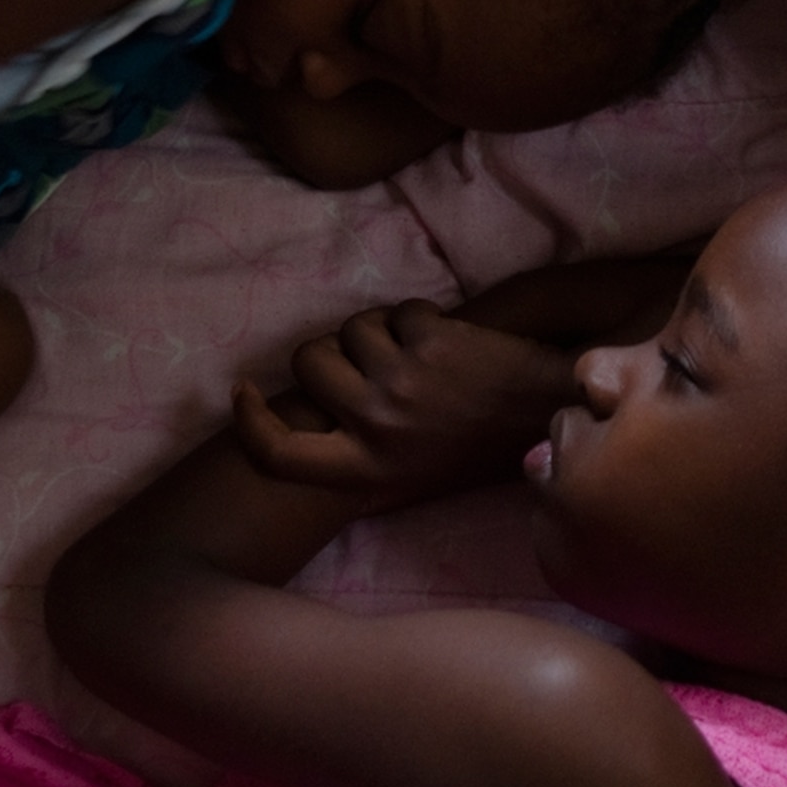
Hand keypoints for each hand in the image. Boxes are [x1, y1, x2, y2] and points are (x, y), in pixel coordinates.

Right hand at [232, 301, 573, 498]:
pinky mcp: (429, 343)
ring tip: (416, 353)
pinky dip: (418, 317)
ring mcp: (401, 384)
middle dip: (330, 350)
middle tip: (366, 359)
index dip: (251, 422)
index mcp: (367, 471)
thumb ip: (355, 459)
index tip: (242, 391)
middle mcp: (376, 430)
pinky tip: (447, 341)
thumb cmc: (472, 444)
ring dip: (378, 330)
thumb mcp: (407, 476)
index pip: (282, 454)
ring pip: (352, 328)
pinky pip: (397, 310)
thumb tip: (301, 427)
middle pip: (309, 364)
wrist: (544, 413)